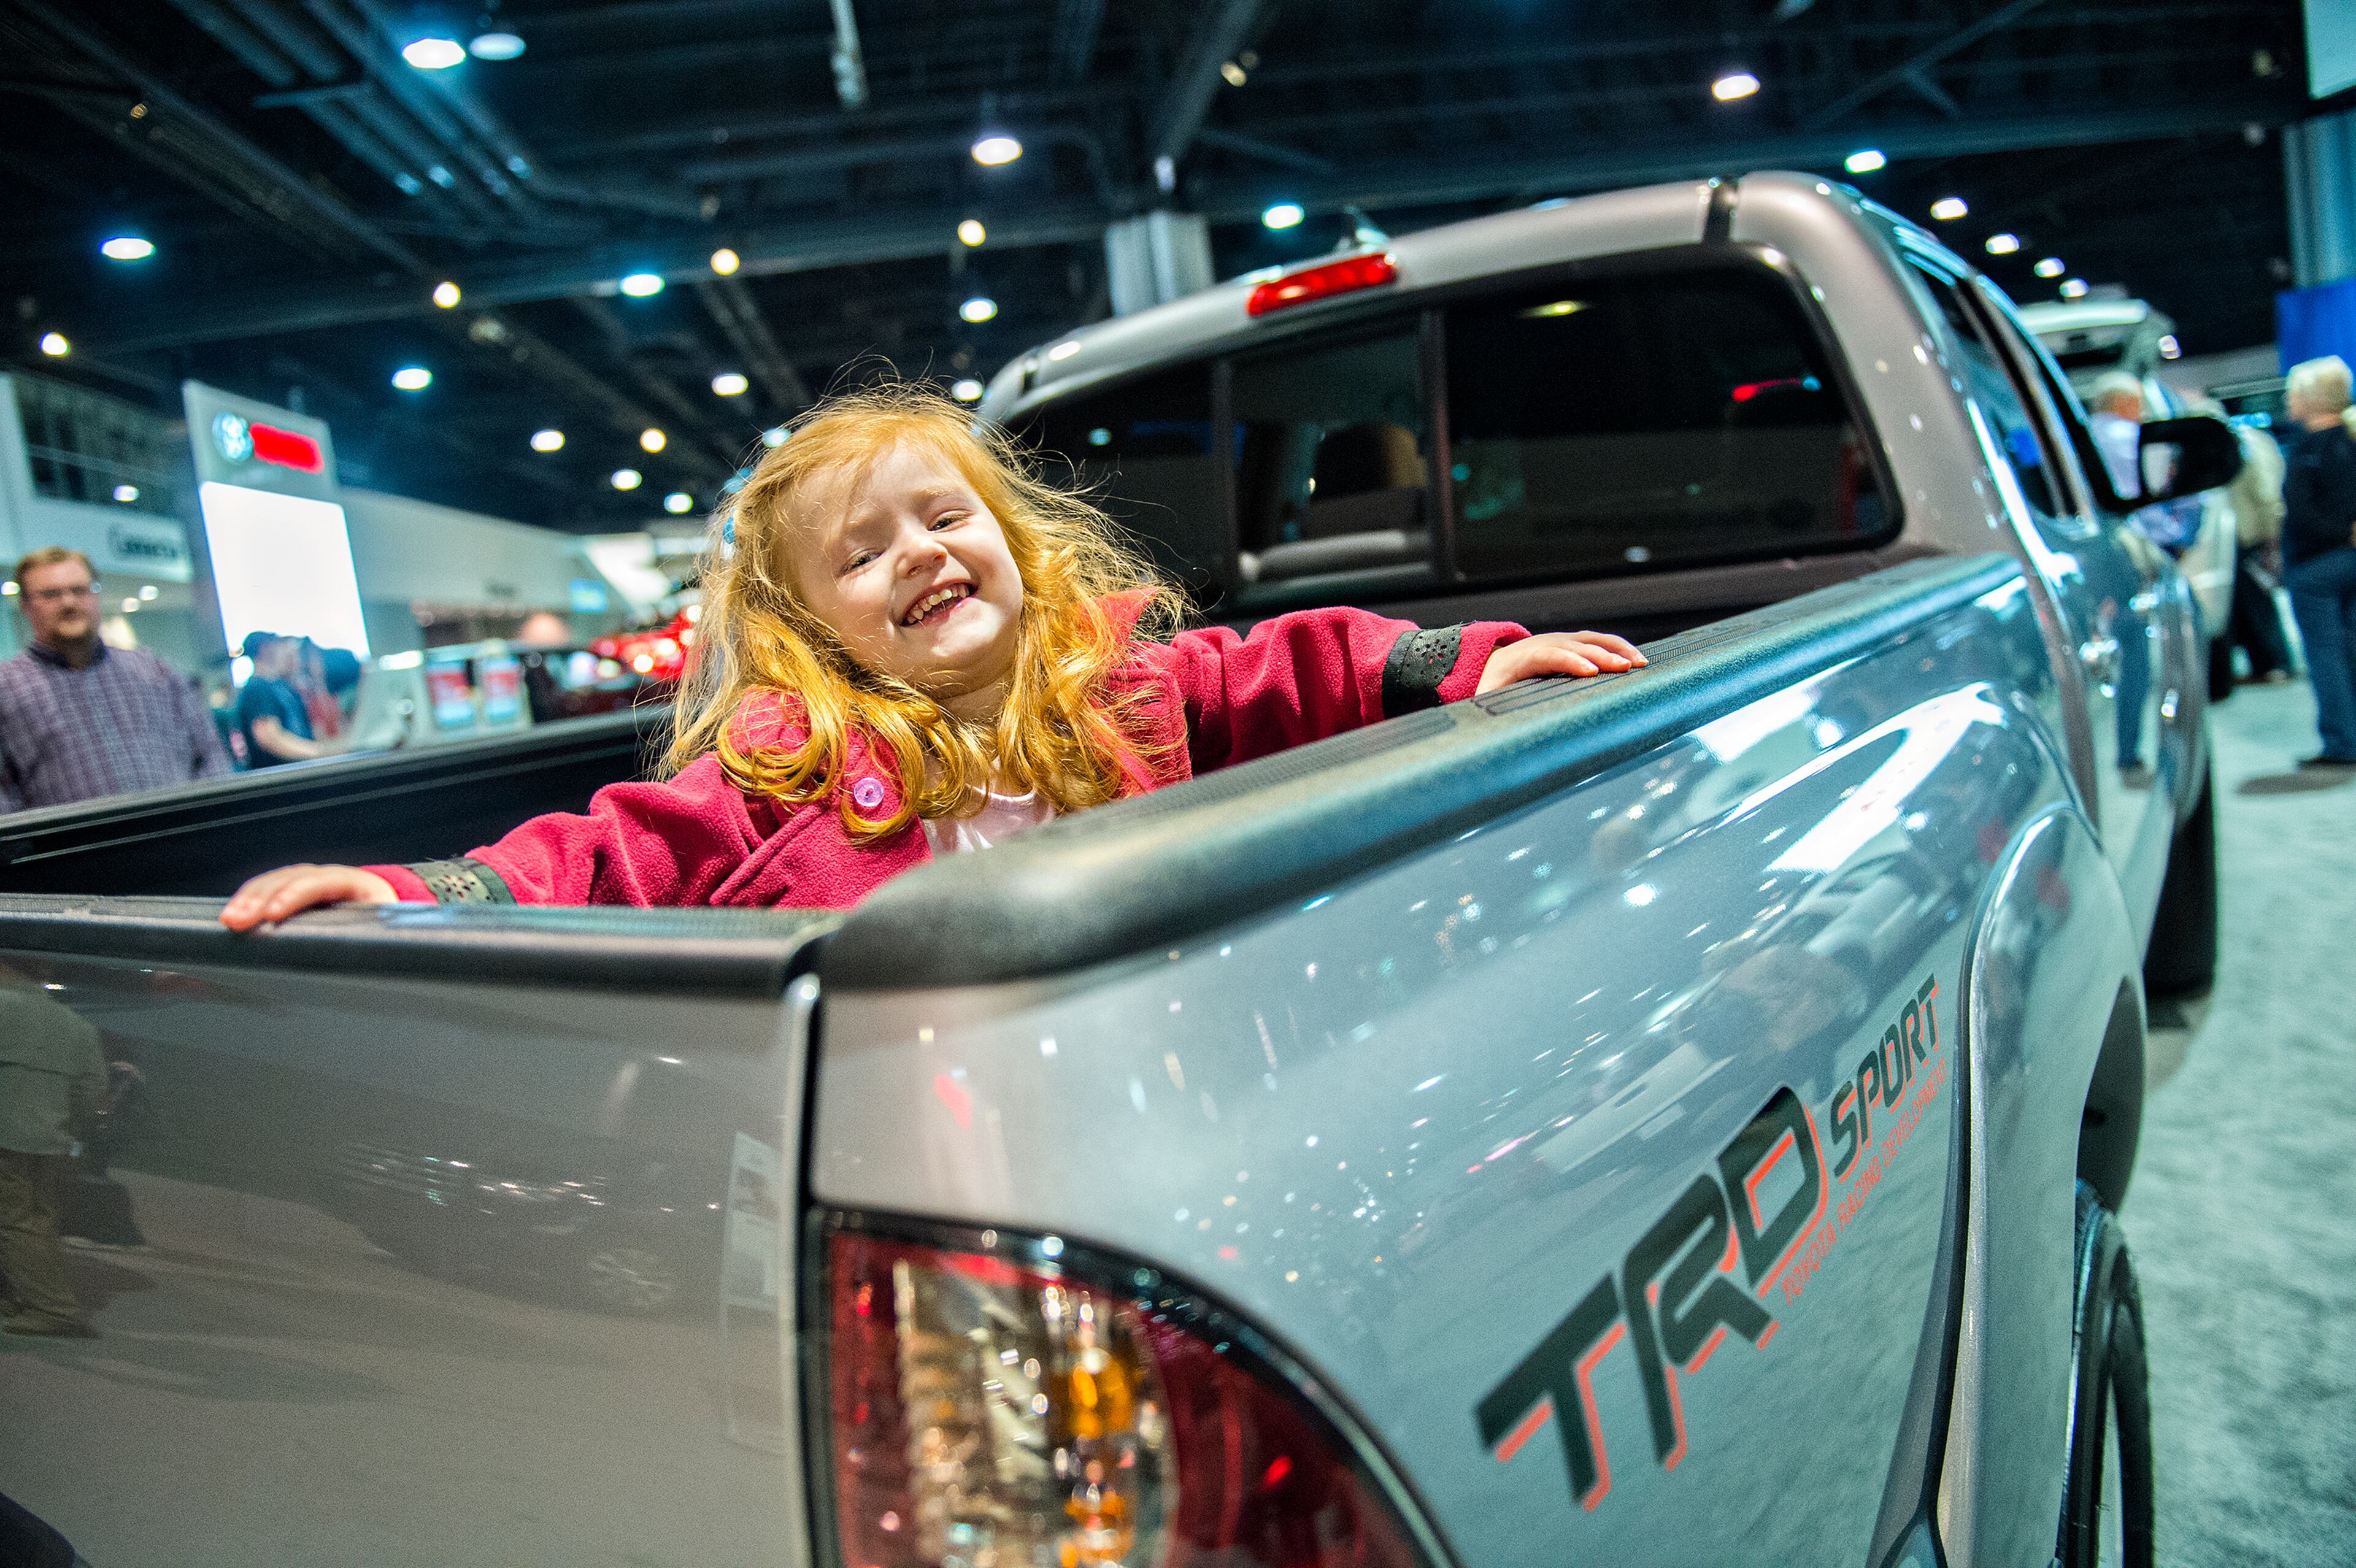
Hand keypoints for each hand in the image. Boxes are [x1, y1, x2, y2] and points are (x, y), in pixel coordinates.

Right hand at [219, 864, 397, 931]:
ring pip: (274, 883)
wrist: (391, 923)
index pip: (322, 882)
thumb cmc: (388, 933)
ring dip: (248, 900)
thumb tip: (368, 954)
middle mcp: (332, 878)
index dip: (294, 896)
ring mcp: (311, 883)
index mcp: (359, 885)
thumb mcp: (387, 937)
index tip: (273, 914)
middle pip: (290, 880)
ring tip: (229, 920)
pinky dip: (248, 902)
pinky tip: (232, 915)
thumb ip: (376, 943)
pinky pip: (268, 891)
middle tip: (237, 921)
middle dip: (260, 899)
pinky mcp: (295, 894)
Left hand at [1475, 631, 1645, 695]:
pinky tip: (1637, 661)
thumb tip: (1488, 735)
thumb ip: (1488, 710)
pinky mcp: (1572, 643)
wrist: (1492, 660)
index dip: (1570, 661)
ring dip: (1617, 649)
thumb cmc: (1491, 683)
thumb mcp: (1485, 698)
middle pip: (1577, 645)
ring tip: (1641, 664)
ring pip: (1592, 639)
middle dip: (1602, 656)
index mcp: (1524, 657)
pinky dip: (1618, 648)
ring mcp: (1561, 640)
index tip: (1589, 672)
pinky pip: (1597, 642)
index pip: (1550, 655)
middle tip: (1626, 668)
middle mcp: (1546, 643)